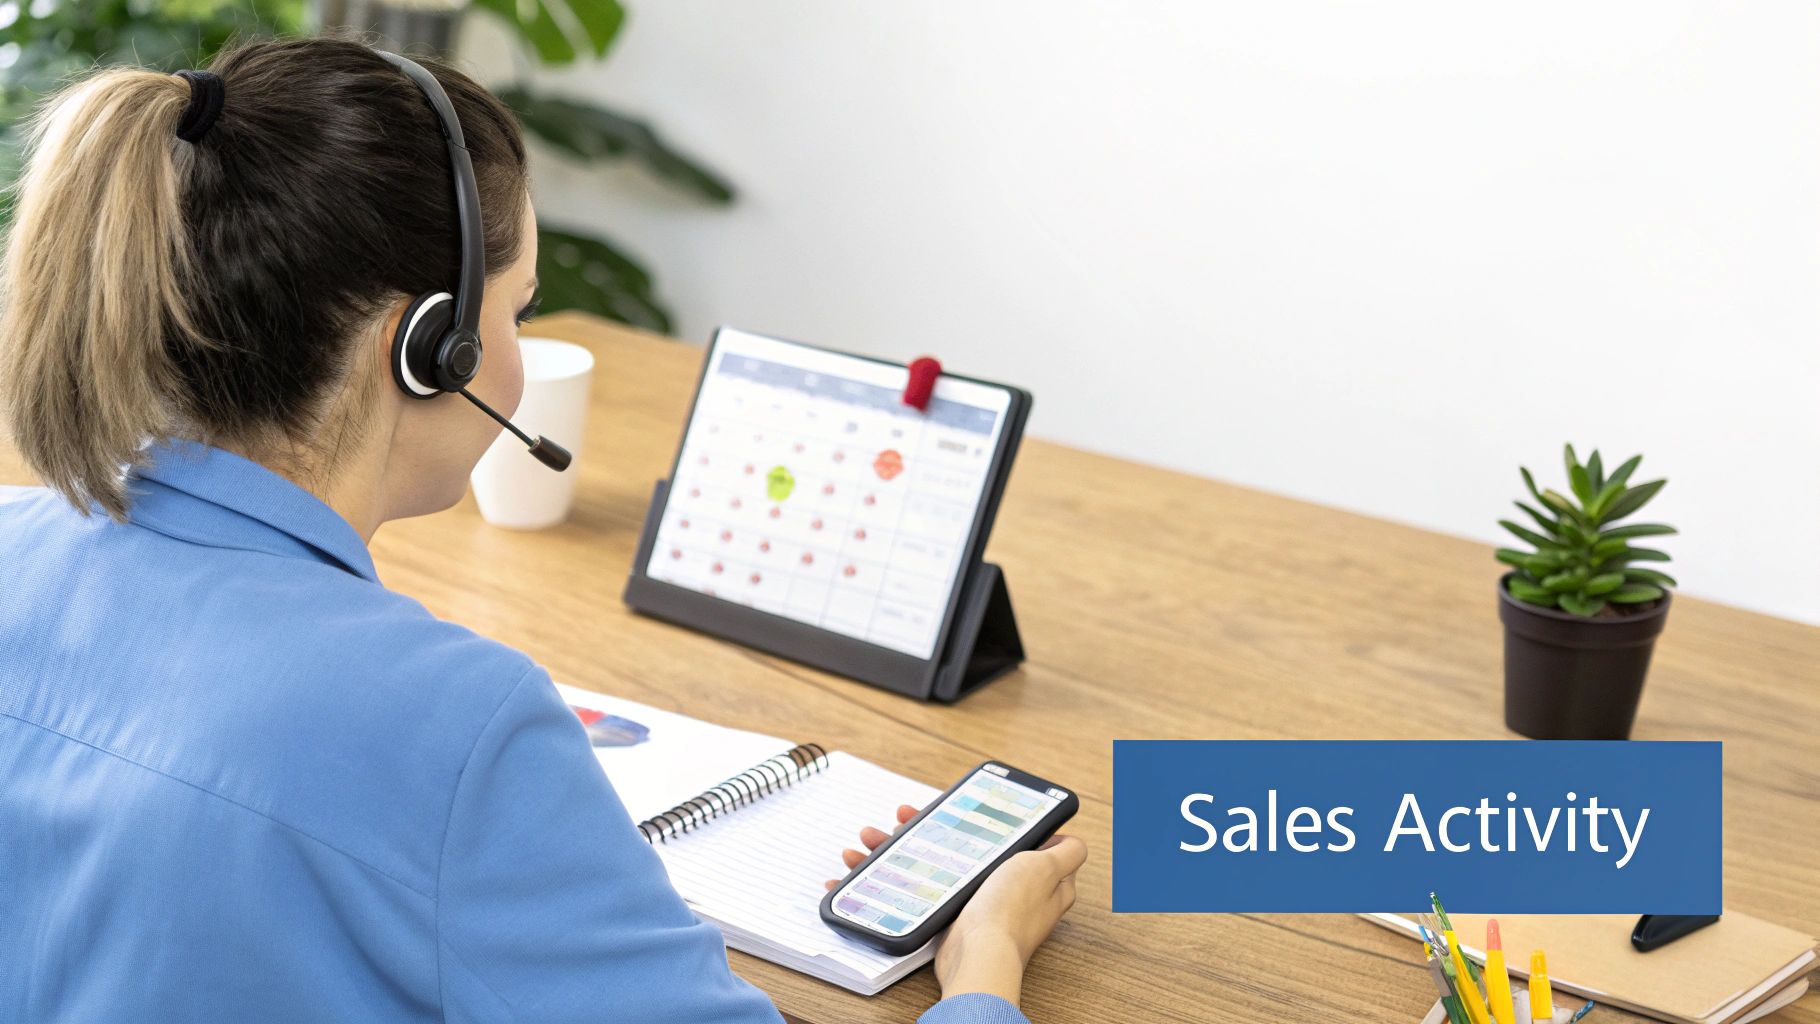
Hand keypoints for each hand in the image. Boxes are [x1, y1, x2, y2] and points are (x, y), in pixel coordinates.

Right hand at [826, 806, 1087, 1008]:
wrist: (977, 957)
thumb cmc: (1009, 912)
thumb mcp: (1046, 867)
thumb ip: (1065, 853)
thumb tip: (1074, 840)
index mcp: (1040, 877)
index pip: (1017, 838)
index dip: (991, 819)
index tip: (964, 807)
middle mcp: (1012, 891)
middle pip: (971, 846)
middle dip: (933, 828)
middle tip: (905, 817)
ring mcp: (981, 905)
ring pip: (940, 863)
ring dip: (903, 847)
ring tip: (874, 839)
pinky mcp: (955, 919)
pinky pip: (925, 888)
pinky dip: (896, 877)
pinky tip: (867, 867)